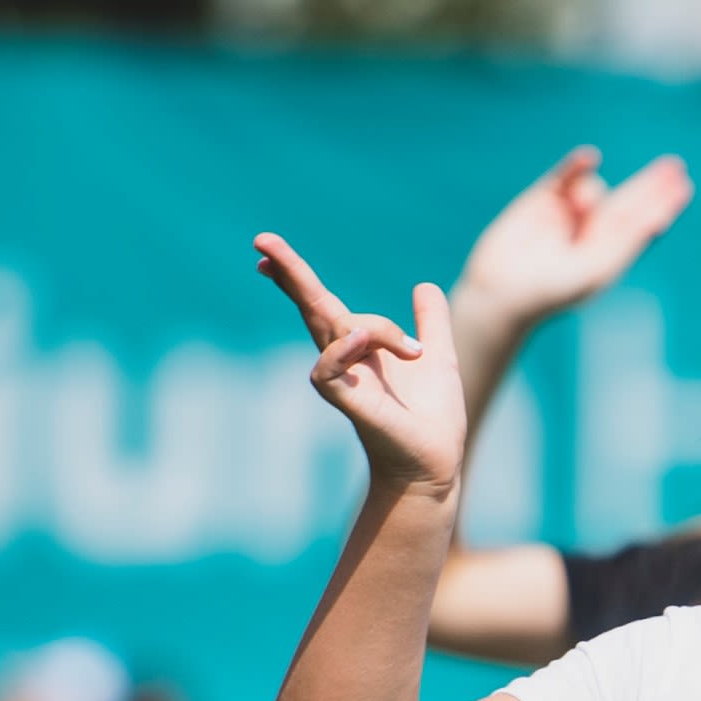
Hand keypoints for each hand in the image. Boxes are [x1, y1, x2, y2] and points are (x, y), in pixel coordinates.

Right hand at [254, 233, 464, 490]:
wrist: (436, 461)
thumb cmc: (434, 418)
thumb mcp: (439, 357)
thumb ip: (431, 323)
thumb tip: (424, 287)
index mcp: (361, 347)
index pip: (320, 303)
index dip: (295, 277)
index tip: (267, 251)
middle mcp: (344, 359)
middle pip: (310, 305)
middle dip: (289, 273)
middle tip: (261, 239)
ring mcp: (341, 379)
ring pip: (342, 327)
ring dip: (381, 330)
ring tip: (415, 352)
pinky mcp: (344, 400)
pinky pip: (328, 367)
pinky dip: (344, 349)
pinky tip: (362, 338)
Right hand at [457, 147, 693, 326]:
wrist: (500, 292)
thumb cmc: (549, 293)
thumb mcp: (593, 271)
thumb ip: (623, 246)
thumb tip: (655, 222)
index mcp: (609, 257)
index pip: (641, 226)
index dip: (661, 206)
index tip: (684, 188)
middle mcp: (592, 235)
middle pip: (628, 203)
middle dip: (650, 185)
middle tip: (676, 166)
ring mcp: (568, 216)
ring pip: (595, 189)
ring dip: (590, 192)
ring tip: (577, 208)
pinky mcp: (542, 200)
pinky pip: (565, 177)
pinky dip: (577, 168)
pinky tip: (590, 159)